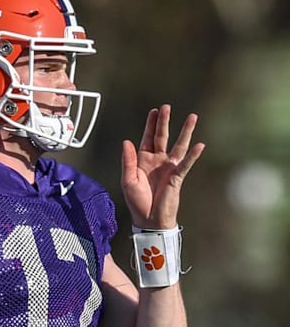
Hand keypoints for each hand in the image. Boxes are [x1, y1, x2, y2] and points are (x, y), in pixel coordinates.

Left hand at [121, 104, 204, 228]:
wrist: (149, 220)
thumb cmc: (137, 202)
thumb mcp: (128, 180)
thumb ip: (128, 160)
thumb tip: (127, 141)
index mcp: (143, 160)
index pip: (147, 138)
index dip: (150, 124)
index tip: (154, 111)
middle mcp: (157, 161)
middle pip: (162, 136)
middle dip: (164, 122)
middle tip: (166, 106)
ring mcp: (168, 167)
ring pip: (178, 145)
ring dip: (185, 131)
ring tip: (192, 117)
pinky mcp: (177, 177)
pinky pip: (186, 163)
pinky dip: (192, 154)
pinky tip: (199, 145)